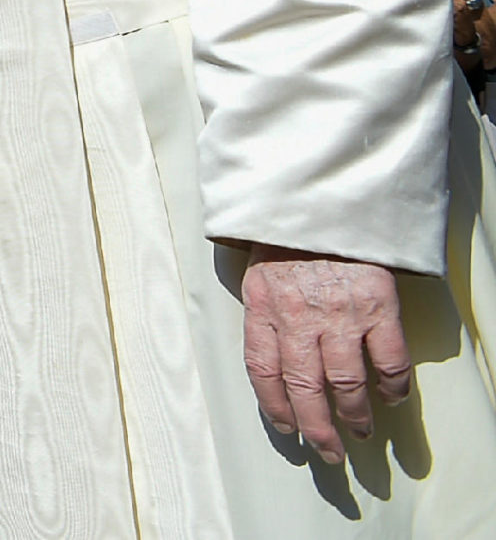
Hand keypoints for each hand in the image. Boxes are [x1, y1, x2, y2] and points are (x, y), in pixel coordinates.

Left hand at [241, 249, 411, 464]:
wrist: (325, 197)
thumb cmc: (288, 236)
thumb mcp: (258, 269)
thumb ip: (262, 312)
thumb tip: (268, 358)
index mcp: (262, 305)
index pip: (263, 371)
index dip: (275, 407)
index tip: (288, 429)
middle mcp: (298, 315)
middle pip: (304, 387)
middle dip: (317, 428)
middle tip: (329, 452)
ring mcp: (340, 313)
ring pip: (346, 382)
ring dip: (355, 416)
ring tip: (360, 432)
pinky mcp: (377, 305)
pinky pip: (388, 359)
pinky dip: (392, 385)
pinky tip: (392, 398)